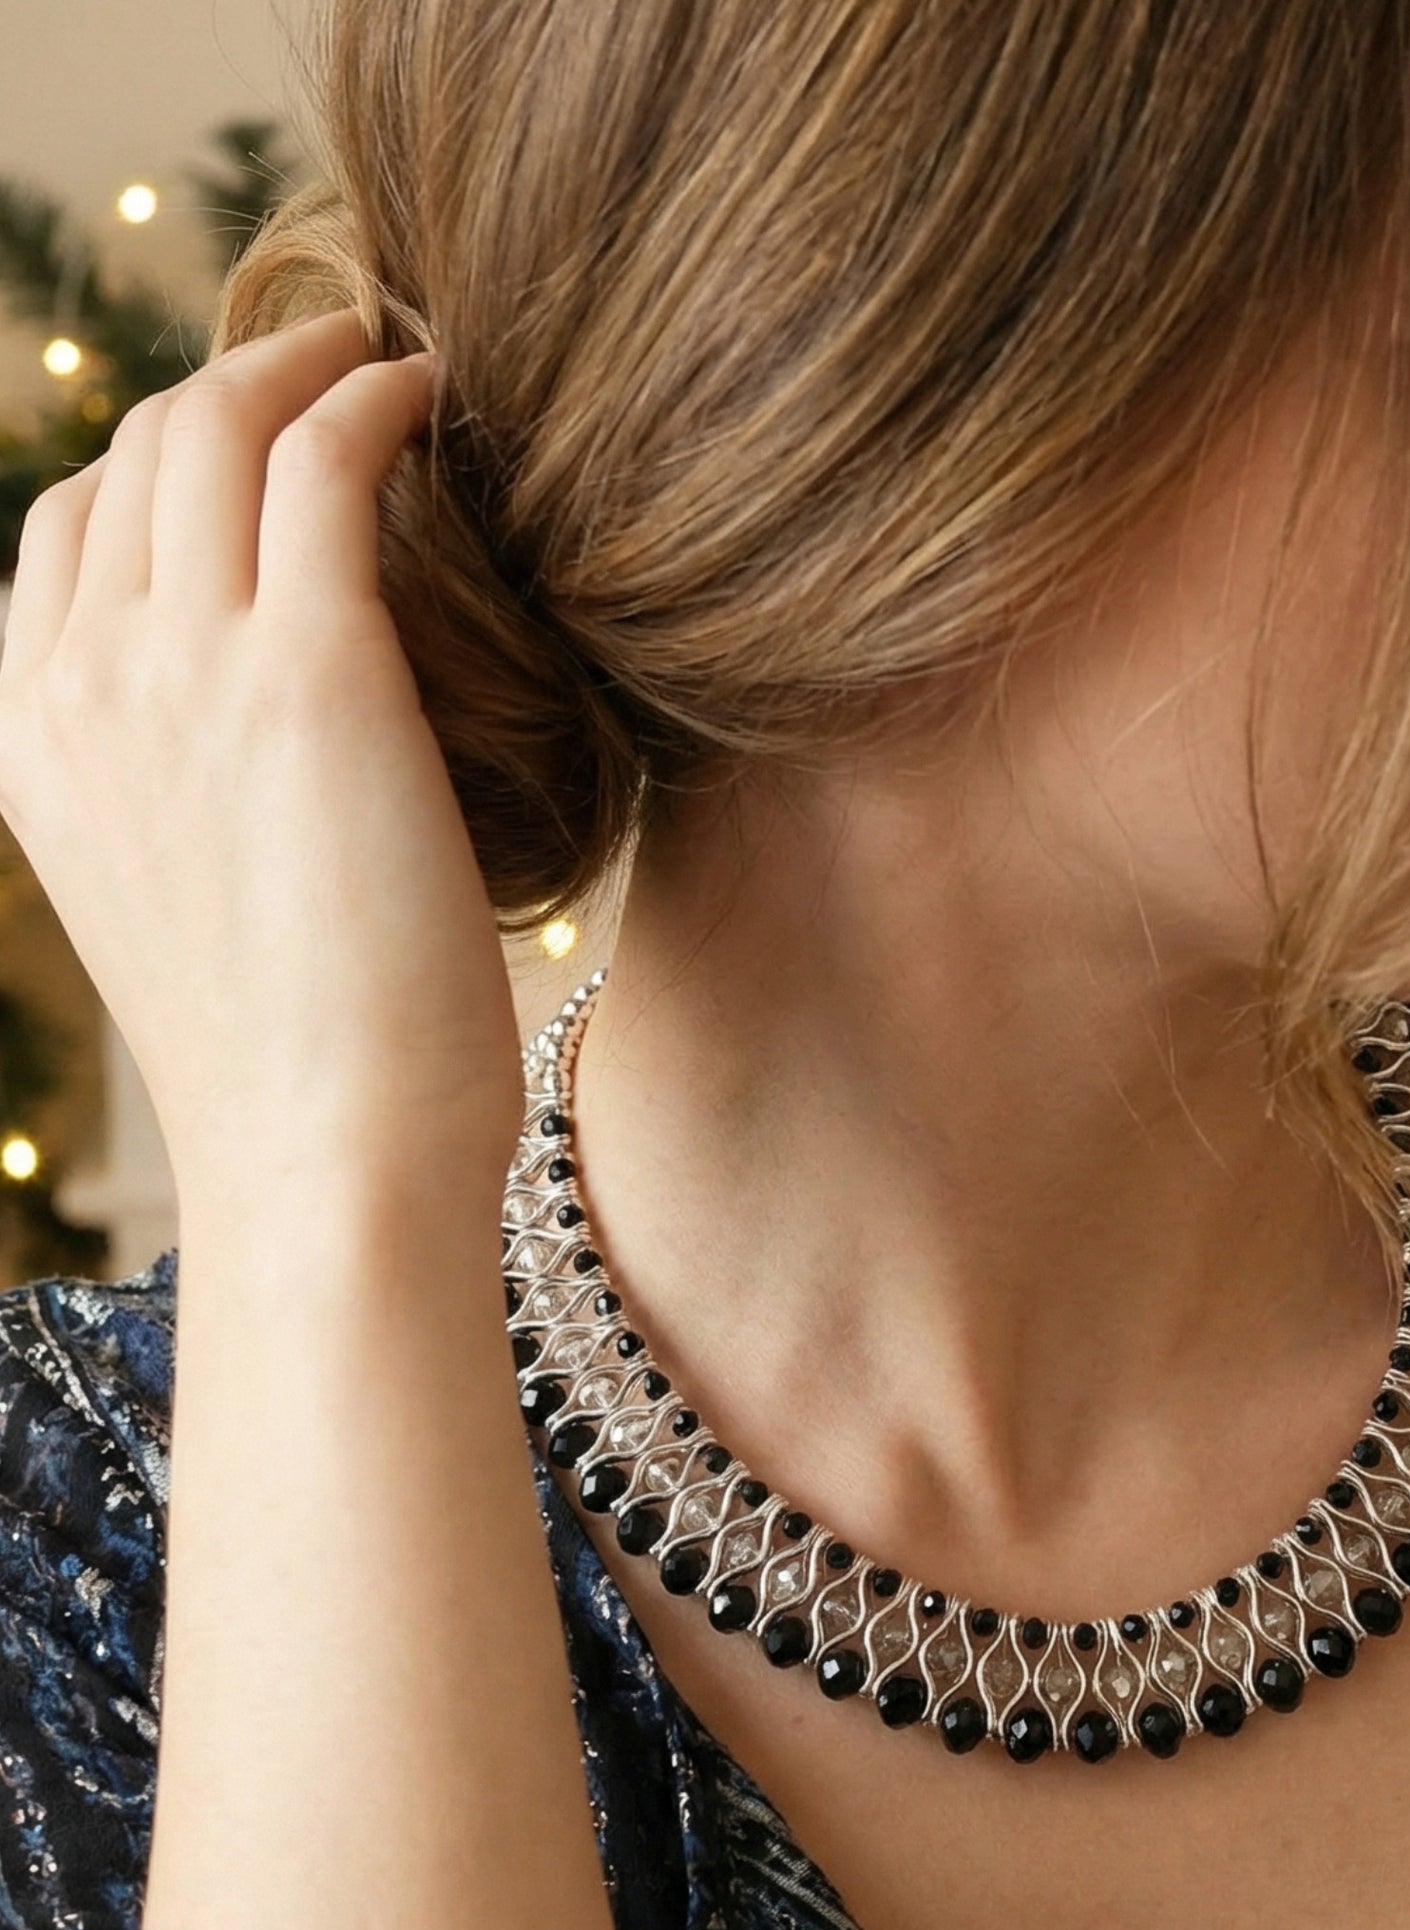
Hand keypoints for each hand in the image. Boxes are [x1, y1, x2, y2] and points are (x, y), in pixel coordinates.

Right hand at [0, 308, 525, 1181]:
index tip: (260, 440)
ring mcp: (173, 667)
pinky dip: (372, 400)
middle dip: (232, 384)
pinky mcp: (306, 671)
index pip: (67, 534)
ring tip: (393, 350)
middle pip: (131, 456)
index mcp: (32, 741)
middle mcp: (74, 682)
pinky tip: (434, 389)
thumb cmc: (300, 1068)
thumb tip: (264, 747)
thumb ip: (185, 796)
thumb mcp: (189, 912)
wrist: (328, 1163)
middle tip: (338, 361)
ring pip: (212, 430)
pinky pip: (321, 464)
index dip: (162, 460)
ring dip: (302, 362)